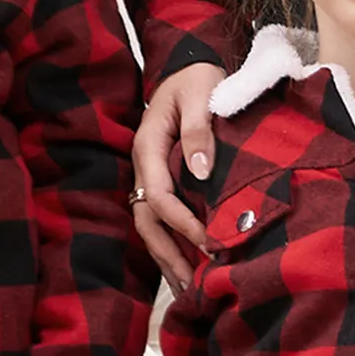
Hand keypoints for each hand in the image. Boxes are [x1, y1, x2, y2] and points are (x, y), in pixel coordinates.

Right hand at [129, 63, 223, 285]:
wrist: (190, 65)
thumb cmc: (198, 78)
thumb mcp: (201, 95)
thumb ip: (198, 131)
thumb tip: (200, 172)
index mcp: (148, 147)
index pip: (160, 197)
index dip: (184, 225)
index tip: (211, 244)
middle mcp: (143, 165)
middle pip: (147, 221)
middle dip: (169, 255)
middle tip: (193, 286)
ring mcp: (149, 174)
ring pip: (149, 225)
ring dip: (167, 258)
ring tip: (187, 290)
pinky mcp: (160, 179)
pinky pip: (160, 218)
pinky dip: (171, 245)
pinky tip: (186, 267)